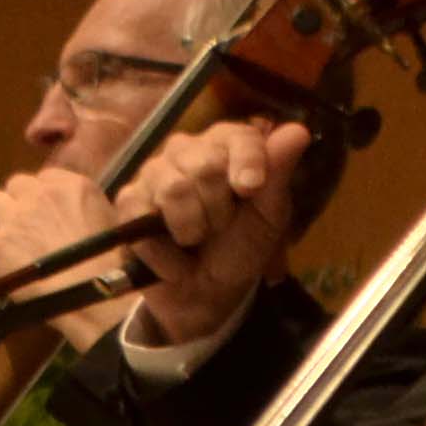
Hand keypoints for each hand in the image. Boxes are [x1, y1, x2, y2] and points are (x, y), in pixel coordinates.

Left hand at [0, 169, 132, 354]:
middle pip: (16, 186)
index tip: (49, 215)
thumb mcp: (111, 221)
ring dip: (1, 220)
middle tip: (29, 229)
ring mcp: (15, 218)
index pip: (45, 178)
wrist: (96, 295)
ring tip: (12, 244)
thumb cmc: (114, 266)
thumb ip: (85, 208)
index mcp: (71, 185)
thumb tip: (74, 212)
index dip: (44, 198)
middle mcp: (40, 194)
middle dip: (20, 204)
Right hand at [115, 121, 310, 350]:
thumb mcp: (268, 218)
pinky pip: (140, 214)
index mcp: (226, 147)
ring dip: (192, 228)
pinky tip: (174, 257)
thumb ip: (278, 173)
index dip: (246, 160)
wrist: (206, 294)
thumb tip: (297, 131)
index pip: (237, 136)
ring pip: (173, 188)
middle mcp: (187, 151)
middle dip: (219, 209)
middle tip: (220, 229)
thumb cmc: (239, 248)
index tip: (250, 188)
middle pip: (204, 164)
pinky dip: (164, 250)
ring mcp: (153, 174)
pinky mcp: (127, 202)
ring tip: (196, 242)